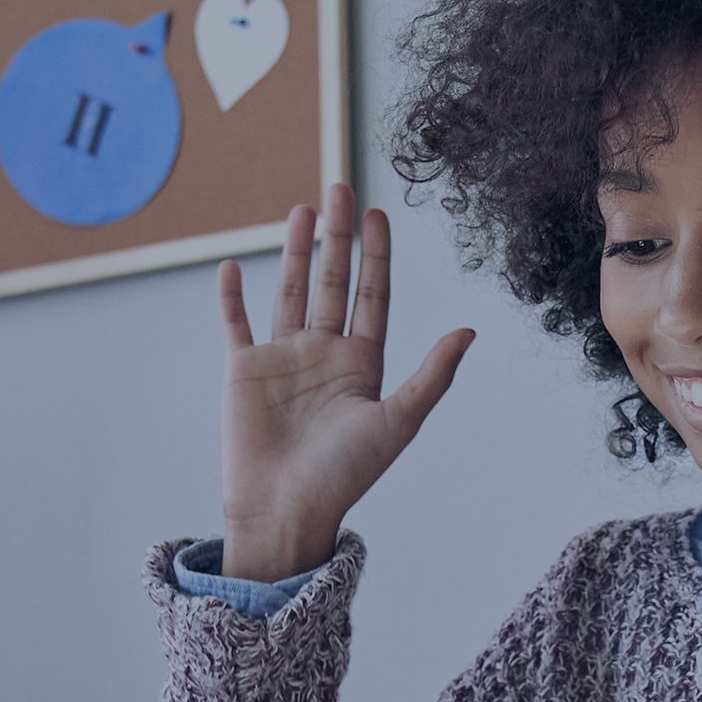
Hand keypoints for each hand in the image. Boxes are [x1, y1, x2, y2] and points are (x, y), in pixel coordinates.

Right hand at [219, 182, 476, 580]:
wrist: (285, 512)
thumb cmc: (344, 477)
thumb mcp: (397, 422)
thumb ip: (431, 376)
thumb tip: (469, 332)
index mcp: (362, 364)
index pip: (372, 296)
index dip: (376, 256)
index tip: (378, 215)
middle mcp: (324, 355)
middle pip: (333, 282)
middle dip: (337, 237)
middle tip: (340, 188)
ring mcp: (283, 360)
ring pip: (291, 291)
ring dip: (296, 252)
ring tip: (303, 210)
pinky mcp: (244, 372)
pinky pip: (237, 325)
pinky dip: (232, 297)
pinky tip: (234, 266)